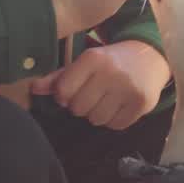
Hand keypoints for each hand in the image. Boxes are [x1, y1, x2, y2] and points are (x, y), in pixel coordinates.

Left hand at [29, 40, 171, 129]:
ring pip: (95, 119)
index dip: (63, 95)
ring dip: (97, 113)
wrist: (150, 56)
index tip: (71, 90)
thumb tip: (33, 88)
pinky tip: (118, 105)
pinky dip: (113, 119)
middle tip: (92, 94)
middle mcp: (111, 73)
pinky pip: (115, 126)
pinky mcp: (141, 104)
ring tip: (106, 98)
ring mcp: (127, 89)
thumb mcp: (85, 62)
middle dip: (81, 104)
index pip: (63, 91)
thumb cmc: (111, 60)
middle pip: (78, 108)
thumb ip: (59, 76)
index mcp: (93, 58)